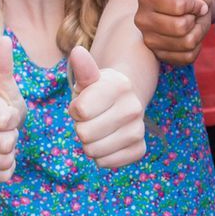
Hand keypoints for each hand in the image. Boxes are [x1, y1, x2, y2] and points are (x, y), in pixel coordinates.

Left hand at [67, 45, 145, 168]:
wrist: (123, 103)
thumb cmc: (98, 92)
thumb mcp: (89, 79)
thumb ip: (83, 69)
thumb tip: (77, 52)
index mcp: (120, 86)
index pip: (80, 111)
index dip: (75, 110)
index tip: (83, 104)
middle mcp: (134, 107)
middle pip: (85, 134)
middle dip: (81, 128)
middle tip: (90, 119)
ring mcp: (138, 130)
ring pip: (94, 151)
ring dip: (89, 144)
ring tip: (98, 130)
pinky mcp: (139, 149)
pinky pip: (107, 163)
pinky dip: (102, 157)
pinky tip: (107, 142)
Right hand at [135, 0, 212, 65]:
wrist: (187, 13)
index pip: (179, 7)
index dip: (195, 4)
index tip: (195, 1)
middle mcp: (140, 19)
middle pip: (181, 27)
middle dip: (196, 20)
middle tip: (195, 14)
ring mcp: (147, 40)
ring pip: (185, 43)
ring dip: (198, 34)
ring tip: (193, 24)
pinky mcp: (158, 56)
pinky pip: (186, 57)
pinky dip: (195, 48)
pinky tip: (190, 37)